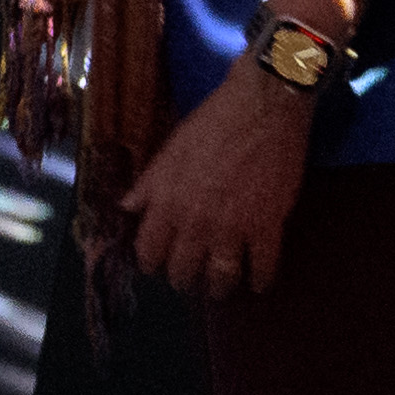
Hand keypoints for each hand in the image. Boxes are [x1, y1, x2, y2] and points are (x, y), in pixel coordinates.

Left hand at [123, 45, 315, 306]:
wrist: (261, 106)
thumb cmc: (212, 123)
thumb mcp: (170, 151)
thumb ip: (149, 185)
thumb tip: (127, 207)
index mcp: (167, 202)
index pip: (148, 253)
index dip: (152, 263)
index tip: (159, 264)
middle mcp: (195, 222)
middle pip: (183, 272)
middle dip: (185, 278)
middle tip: (192, 276)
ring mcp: (233, 227)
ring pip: (221, 277)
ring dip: (220, 288)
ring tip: (222, 287)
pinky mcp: (267, 225)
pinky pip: (263, 267)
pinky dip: (261, 280)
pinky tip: (259, 282)